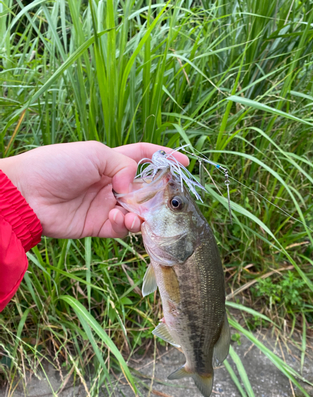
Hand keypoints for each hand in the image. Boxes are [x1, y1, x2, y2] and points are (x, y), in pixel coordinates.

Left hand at [0, 141, 188, 238]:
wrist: (29, 193)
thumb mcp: (96, 154)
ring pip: (137, 212)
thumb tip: (136, 189)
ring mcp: (106, 205)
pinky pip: (122, 228)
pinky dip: (126, 224)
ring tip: (134, 214)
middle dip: (158, 195)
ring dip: (141, 214)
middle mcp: (112, 184)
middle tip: (165, 201)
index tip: (184, 163)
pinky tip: (118, 218)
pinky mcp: (99, 226)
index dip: (164, 158)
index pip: (143, 157)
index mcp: (111, 161)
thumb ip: (125, 167)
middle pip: (146, 189)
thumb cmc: (58, 164)